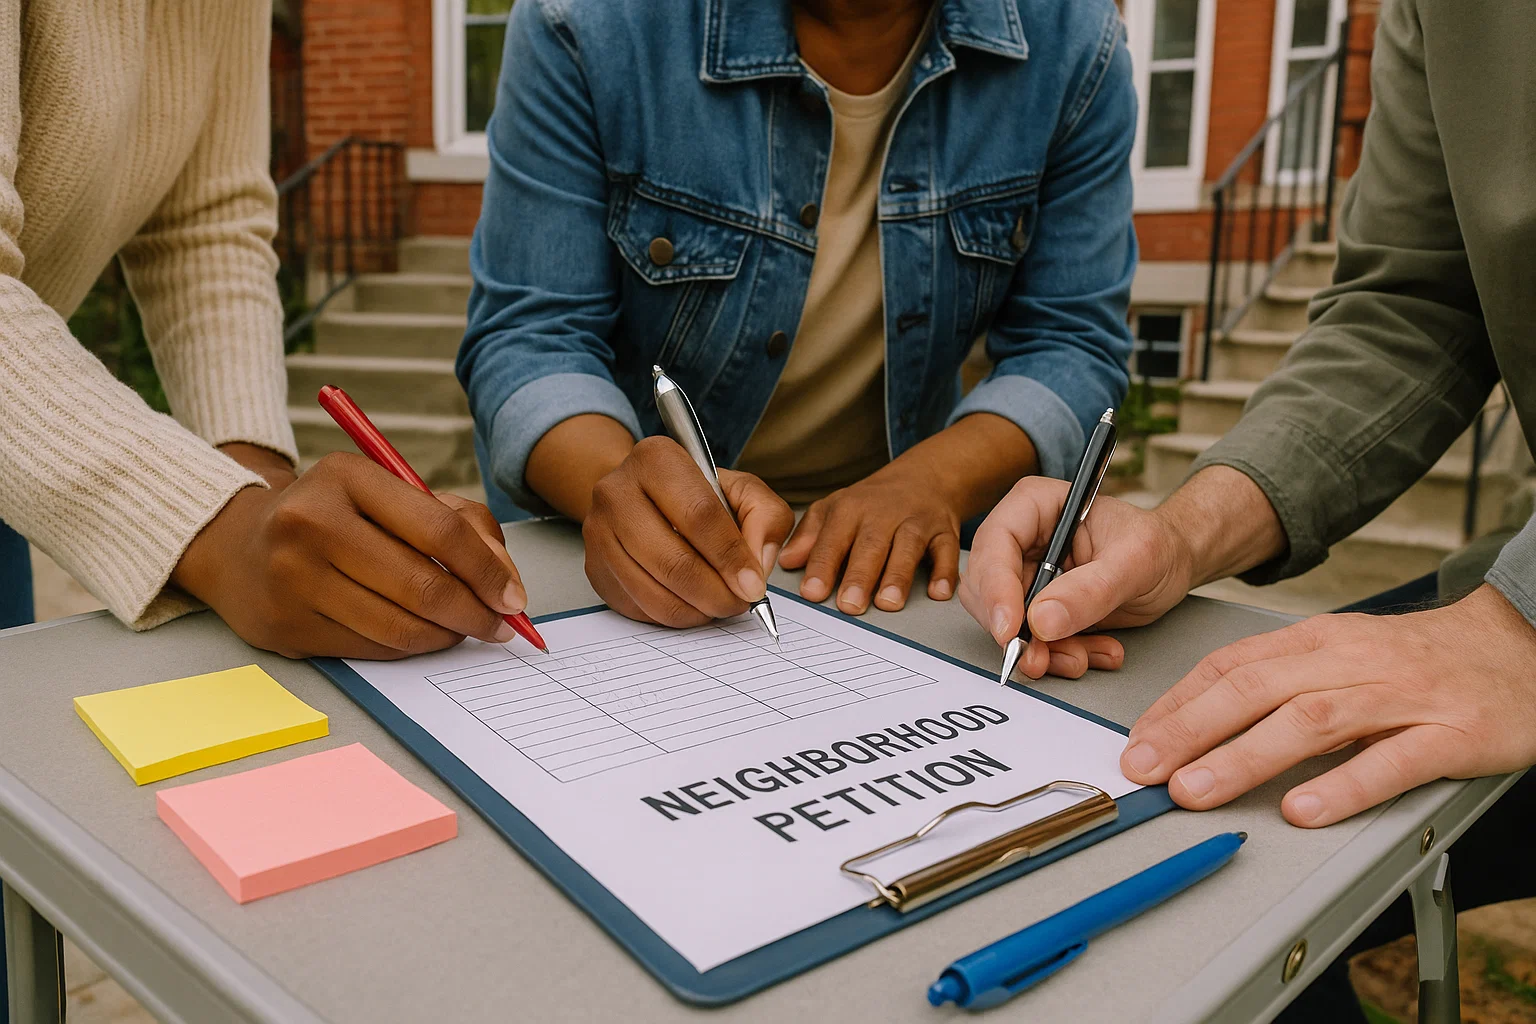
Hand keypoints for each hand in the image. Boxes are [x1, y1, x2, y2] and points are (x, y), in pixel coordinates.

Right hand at [172, 451, 525, 658]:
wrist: (240, 545)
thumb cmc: (338, 516)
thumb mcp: (394, 495)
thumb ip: (461, 524)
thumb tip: (506, 583)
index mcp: (346, 476)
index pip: (439, 530)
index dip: (487, 570)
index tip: (514, 598)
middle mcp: (311, 522)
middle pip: (422, 586)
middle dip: (476, 613)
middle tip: (501, 626)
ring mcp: (291, 577)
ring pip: (399, 626)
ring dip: (446, 636)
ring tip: (464, 630)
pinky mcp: (285, 625)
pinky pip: (371, 648)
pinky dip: (409, 647)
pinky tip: (421, 636)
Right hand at [583, 437, 793, 626]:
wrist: (645, 497)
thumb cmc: (698, 495)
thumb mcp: (742, 491)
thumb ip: (765, 518)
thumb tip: (757, 566)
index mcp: (656, 459)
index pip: (699, 516)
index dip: (731, 558)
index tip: (753, 586)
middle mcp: (616, 492)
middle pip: (673, 561)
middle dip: (716, 593)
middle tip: (740, 603)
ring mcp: (598, 532)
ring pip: (654, 592)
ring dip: (697, 610)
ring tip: (720, 604)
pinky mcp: (594, 568)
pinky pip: (638, 607)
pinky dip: (674, 616)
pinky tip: (692, 603)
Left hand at [777, 460, 962, 615]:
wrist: (923, 478)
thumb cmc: (870, 504)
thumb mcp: (834, 509)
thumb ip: (809, 536)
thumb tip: (785, 561)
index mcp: (850, 509)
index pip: (833, 539)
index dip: (822, 565)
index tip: (812, 593)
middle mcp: (884, 513)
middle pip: (870, 545)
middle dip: (859, 575)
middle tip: (849, 606)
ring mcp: (917, 522)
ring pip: (908, 547)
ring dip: (898, 575)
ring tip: (887, 603)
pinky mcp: (945, 532)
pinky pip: (947, 551)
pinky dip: (946, 572)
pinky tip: (938, 593)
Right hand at [959, 477, 1196, 678]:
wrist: (1174, 566)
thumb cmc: (1158, 545)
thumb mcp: (1135, 561)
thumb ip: (1090, 590)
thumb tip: (1041, 622)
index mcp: (1035, 506)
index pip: (994, 544)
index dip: (995, 589)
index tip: (1010, 630)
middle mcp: (1021, 539)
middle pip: (986, 588)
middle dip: (1014, 631)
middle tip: (1039, 659)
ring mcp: (1025, 575)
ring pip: (1003, 622)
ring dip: (1040, 650)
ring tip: (1083, 656)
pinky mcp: (1037, 608)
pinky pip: (1030, 641)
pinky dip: (1057, 656)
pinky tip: (1093, 652)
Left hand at [1119, 585, 1535, 826]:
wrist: (1518, 646)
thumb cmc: (1415, 661)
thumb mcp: (1337, 655)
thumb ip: (1275, 683)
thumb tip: (1194, 722)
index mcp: (1316, 641)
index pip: (1230, 665)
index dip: (1178, 703)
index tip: (1138, 740)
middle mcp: (1350, 661)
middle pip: (1256, 689)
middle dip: (1190, 729)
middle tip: (1145, 768)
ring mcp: (1401, 696)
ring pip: (1310, 721)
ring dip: (1244, 757)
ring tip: (1196, 790)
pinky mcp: (1452, 734)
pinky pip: (1392, 761)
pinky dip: (1343, 786)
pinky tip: (1303, 810)